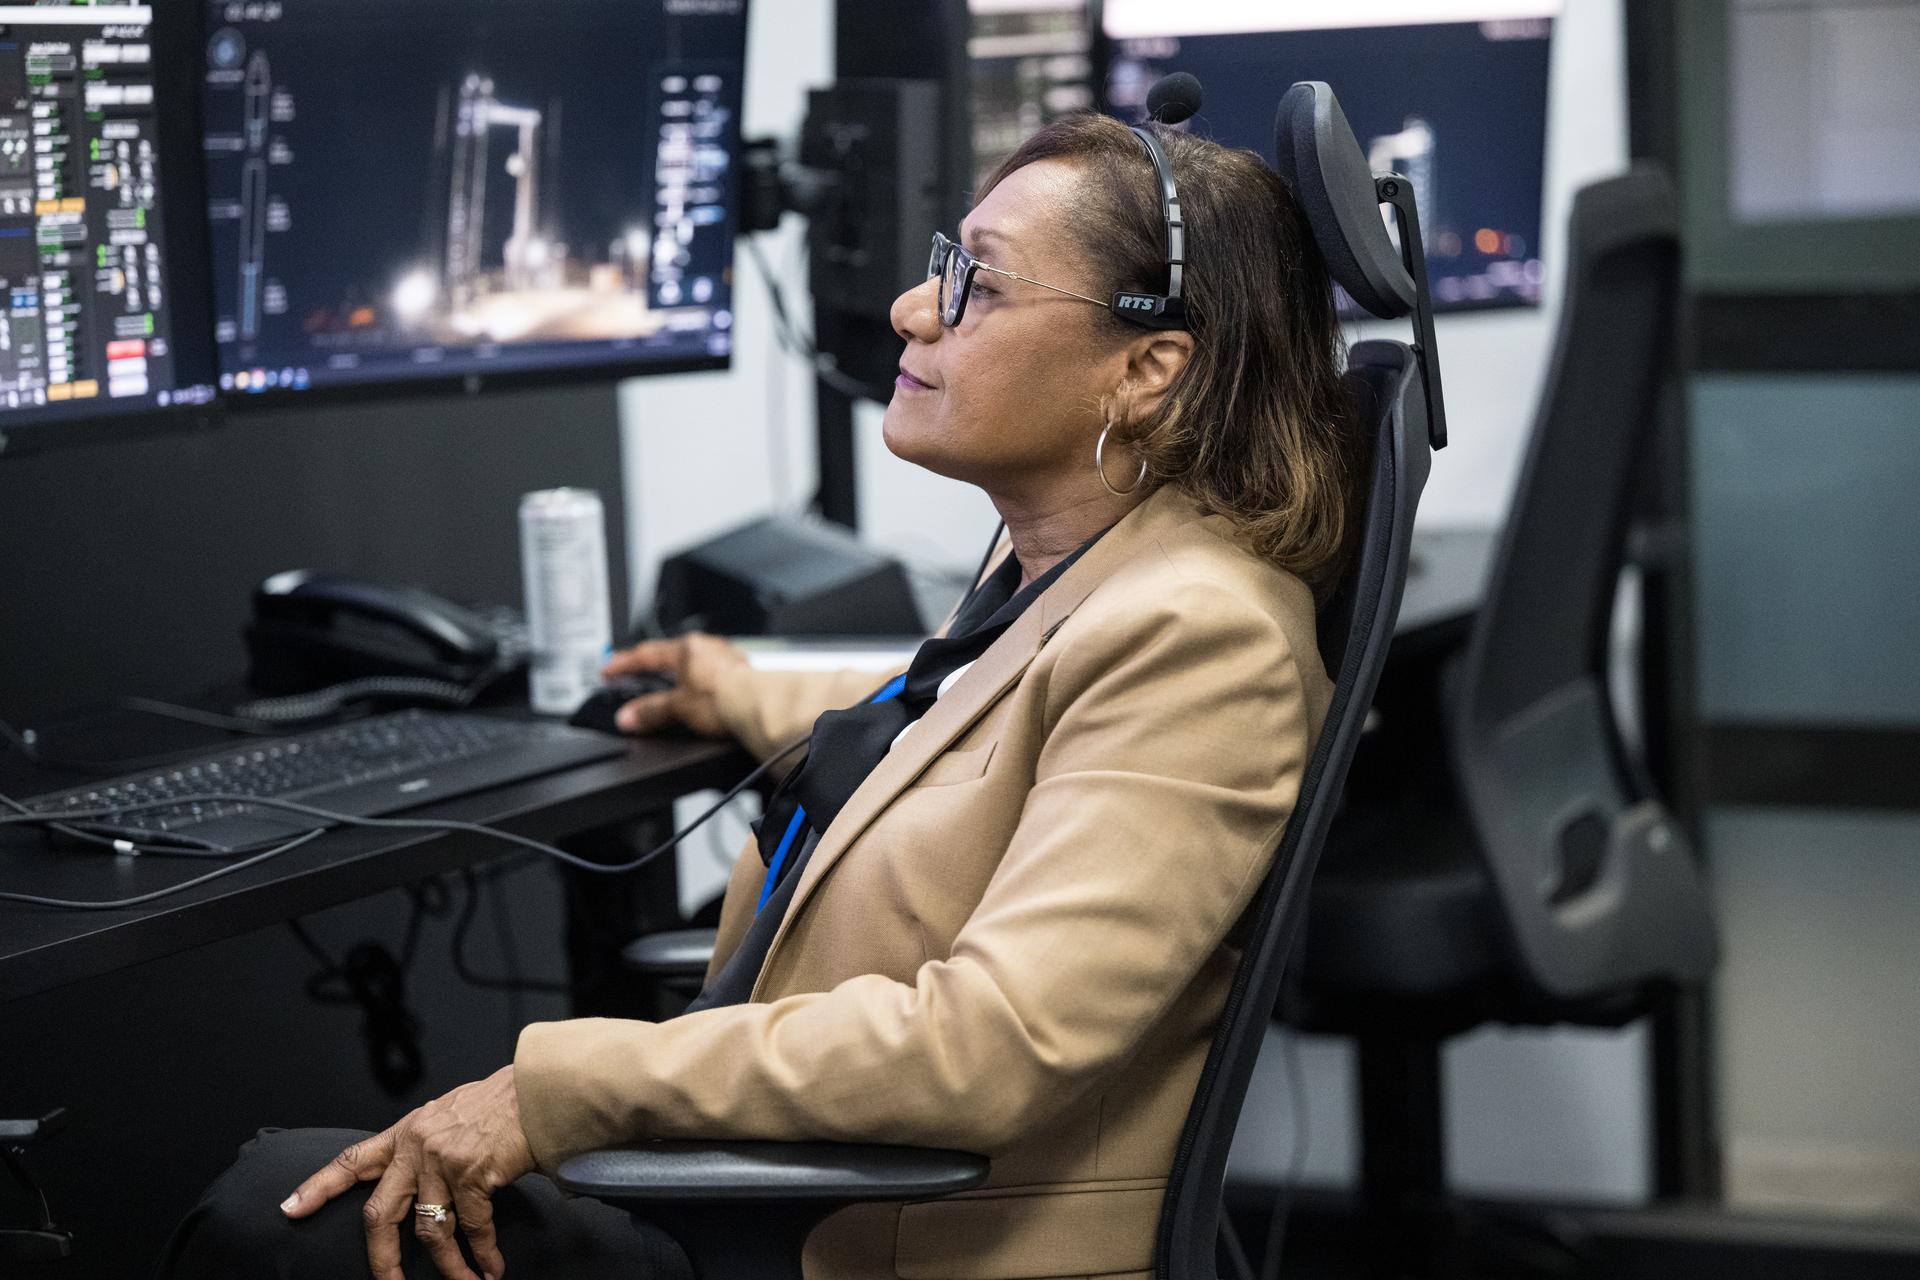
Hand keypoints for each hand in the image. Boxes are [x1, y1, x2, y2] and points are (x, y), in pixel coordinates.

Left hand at [283, 1065, 535, 1279]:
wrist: (540, 1088)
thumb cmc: (502, 1102)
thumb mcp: (449, 1116)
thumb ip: (425, 1144)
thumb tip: (419, 1176)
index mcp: (406, 1132)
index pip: (352, 1161)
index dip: (318, 1187)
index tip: (290, 1209)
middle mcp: (416, 1146)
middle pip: (379, 1214)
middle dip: (381, 1259)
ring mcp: (442, 1160)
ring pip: (430, 1231)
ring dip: (449, 1267)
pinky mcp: (473, 1173)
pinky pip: (471, 1229)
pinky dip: (482, 1255)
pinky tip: (491, 1268)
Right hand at [602, 632, 746, 736]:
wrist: (761, 705)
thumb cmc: (725, 698)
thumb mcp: (678, 706)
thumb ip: (651, 711)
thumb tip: (628, 717)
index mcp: (686, 648)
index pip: (646, 654)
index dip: (623, 664)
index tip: (608, 670)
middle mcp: (706, 647)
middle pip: (669, 654)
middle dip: (648, 663)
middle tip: (632, 671)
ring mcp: (724, 658)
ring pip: (691, 661)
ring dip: (674, 670)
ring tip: (664, 681)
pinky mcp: (739, 672)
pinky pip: (709, 671)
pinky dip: (697, 679)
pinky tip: (698, 690)